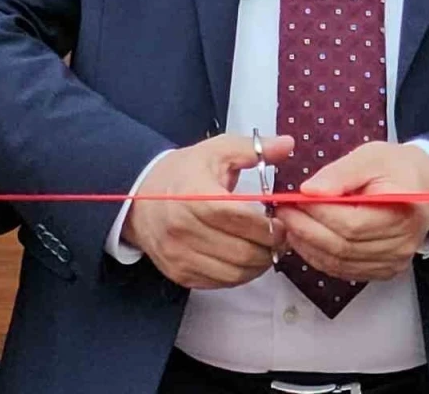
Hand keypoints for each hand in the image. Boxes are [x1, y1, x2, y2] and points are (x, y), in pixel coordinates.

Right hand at [123, 133, 292, 290]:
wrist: (140, 195)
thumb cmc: (185, 171)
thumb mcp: (217, 150)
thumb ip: (254, 148)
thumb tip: (288, 144)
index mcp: (195, 196)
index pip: (240, 220)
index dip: (268, 226)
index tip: (283, 222)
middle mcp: (183, 230)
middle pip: (240, 251)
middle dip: (269, 248)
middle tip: (281, 238)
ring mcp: (179, 255)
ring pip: (233, 273)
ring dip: (258, 265)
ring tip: (267, 249)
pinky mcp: (179, 274)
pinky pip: (218, 283)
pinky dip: (239, 275)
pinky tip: (247, 259)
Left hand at [276, 142, 428, 283]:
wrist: (425, 186)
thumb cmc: (397, 167)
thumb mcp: (371, 156)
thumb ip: (340, 173)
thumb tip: (308, 191)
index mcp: (402, 210)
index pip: (351, 222)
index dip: (318, 214)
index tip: (292, 199)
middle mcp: (401, 244)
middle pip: (344, 246)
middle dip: (306, 230)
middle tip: (282, 213)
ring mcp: (394, 262)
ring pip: (341, 263)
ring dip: (309, 247)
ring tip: (289, 226)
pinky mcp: (384, 270)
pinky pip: (346, 270)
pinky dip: (321, 258)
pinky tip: (306, 241)